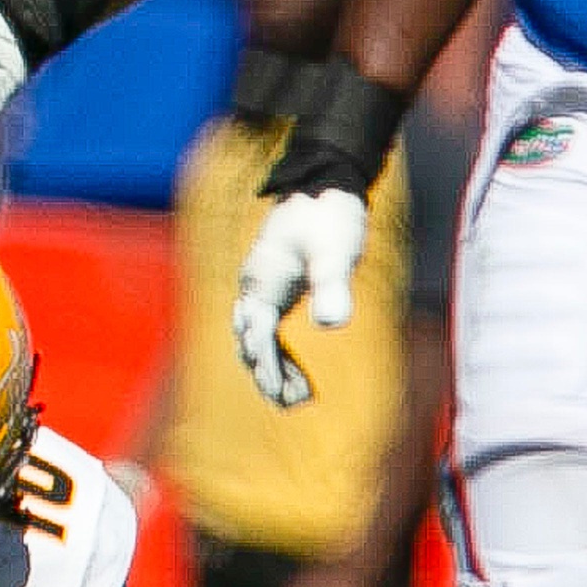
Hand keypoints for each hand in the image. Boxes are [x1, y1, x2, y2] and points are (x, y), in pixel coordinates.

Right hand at [232, 189, 368, 407]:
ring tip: (298, 397)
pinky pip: (268, 330)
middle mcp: (254, 288)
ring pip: (256, 340)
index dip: (268, 366)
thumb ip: (332, 286)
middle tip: (291, 404)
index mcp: (260, 281)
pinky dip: (279, 354)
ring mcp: (263, 289)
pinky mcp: (277, 289)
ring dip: (272, 369)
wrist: (325, 182)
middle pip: (250, 343)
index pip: (256, 334)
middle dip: (268, 375)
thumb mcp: (335, 251)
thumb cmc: (330, 215)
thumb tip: (333, 325)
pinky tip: (298, 371)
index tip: (281, 394)